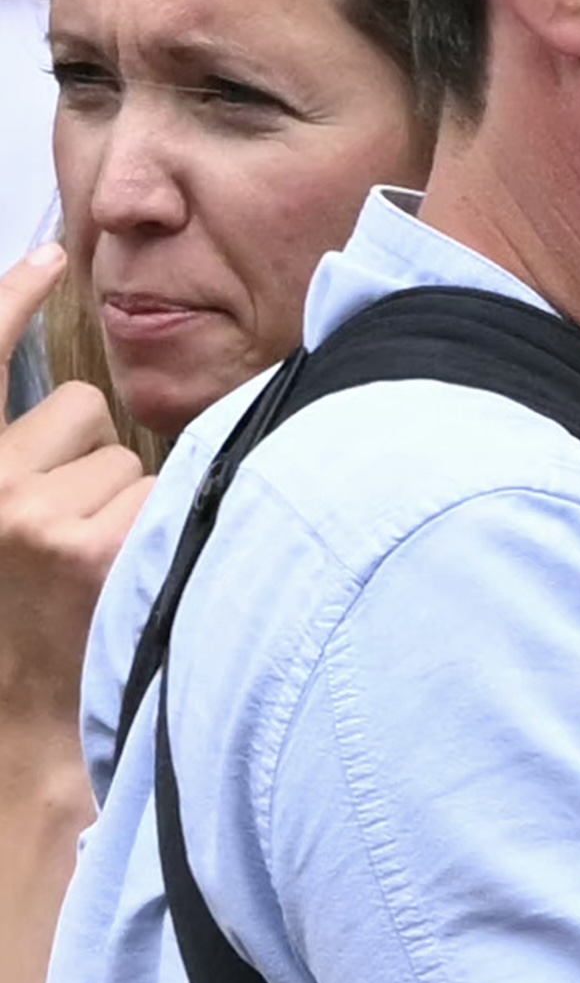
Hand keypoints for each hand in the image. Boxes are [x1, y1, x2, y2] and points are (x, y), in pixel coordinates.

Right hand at [0, 245, 152, 729]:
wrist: (19, 726)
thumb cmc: (22, 627)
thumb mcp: (9, 527)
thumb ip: (31, 465)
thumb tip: (92, 412)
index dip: (8, 301)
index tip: (47, 256)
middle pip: (89, 411)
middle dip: (99, 459)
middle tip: (75, 540)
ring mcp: (39, 515)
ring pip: (133, 461)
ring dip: (132, 506)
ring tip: (99, 572)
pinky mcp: (93, 550)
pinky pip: (160, 502)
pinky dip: (160, 536)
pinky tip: (133, 571)